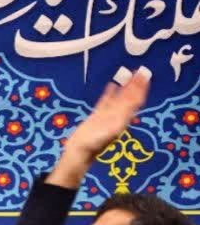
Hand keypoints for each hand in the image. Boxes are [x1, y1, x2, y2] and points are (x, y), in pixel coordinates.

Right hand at [51, 70, 149, 188]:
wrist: (79, 153)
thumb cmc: (90, 146)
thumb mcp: (104, 137)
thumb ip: (113, 127)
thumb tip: (125, 117)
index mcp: (121, 120)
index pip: (135, 102)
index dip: (140, 90)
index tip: (145, 78)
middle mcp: (117, 116)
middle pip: (130, 98)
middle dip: (136, 85)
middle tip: (142, 71)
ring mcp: (107, 115)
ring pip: (120, 98)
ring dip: (126, 86)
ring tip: (131, 74)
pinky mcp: (97, 116)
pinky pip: (106, 101)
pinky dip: (110, 93)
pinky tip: (112, 84)